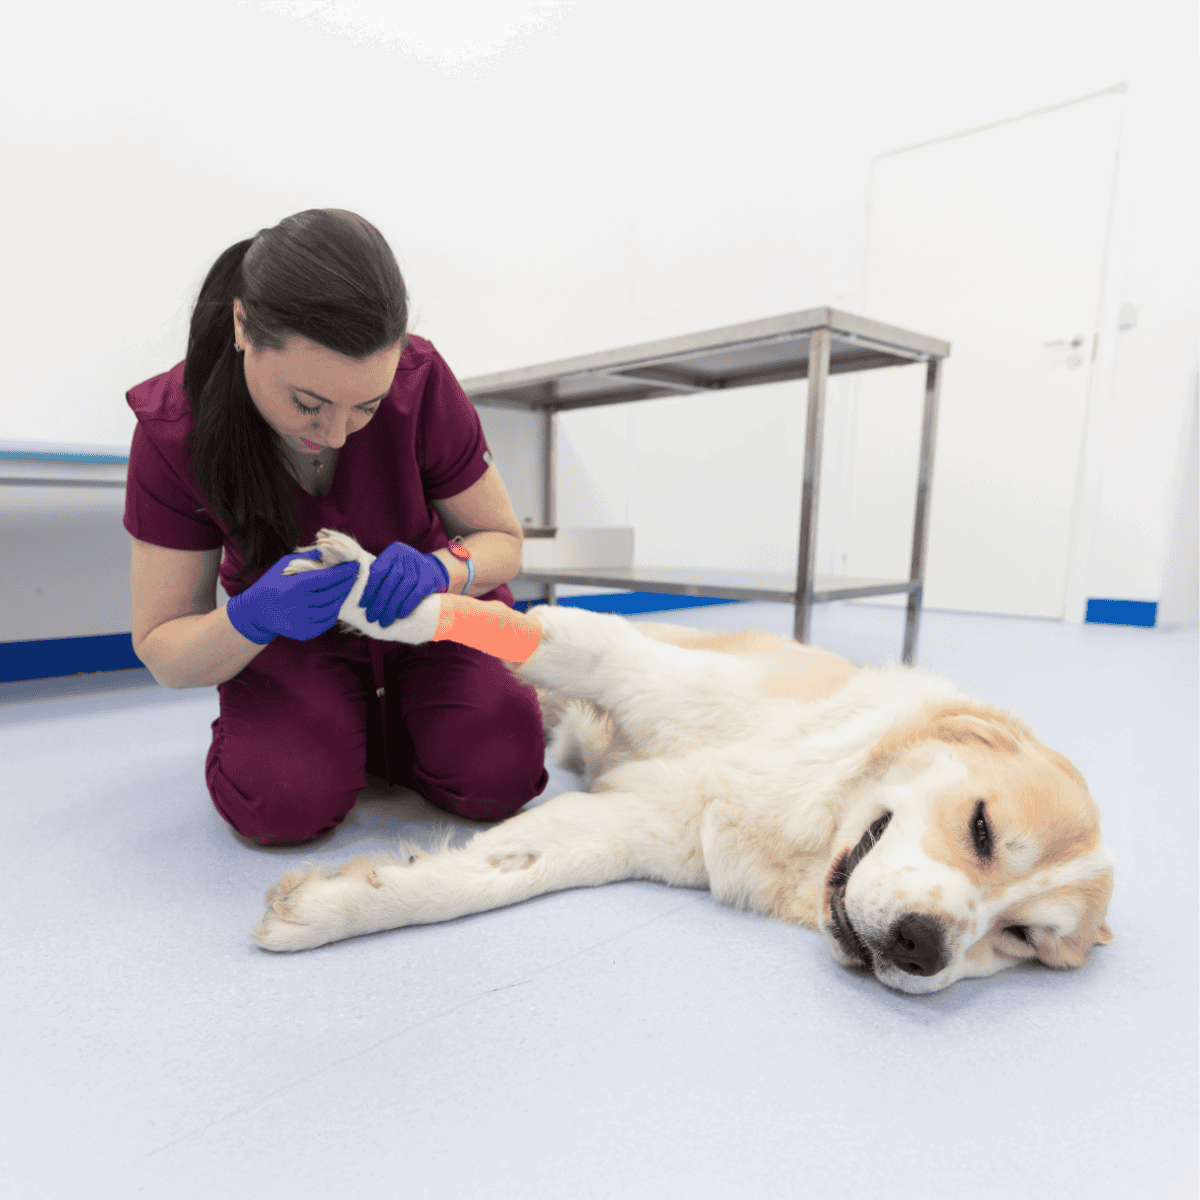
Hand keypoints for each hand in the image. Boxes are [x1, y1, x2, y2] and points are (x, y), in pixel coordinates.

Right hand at [226, 551, 359, 644]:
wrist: (255, 611)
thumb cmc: (271, 583)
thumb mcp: (284, 565)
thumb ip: (306, 557)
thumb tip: (328, 548)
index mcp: (294, 587)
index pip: (326, 578)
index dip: (343, 572)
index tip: (354, 565)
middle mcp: (298, 606)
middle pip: (332, 594)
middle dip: (346, 583)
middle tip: (353, 576)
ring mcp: (301, 621)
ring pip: (332, 609)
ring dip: (341, 597)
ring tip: (345, 588)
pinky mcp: (303, 633)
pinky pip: (326, 623)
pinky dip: (333, 612)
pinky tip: (335, 602)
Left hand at [359, 541, 450, 625]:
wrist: (432, 569)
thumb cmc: (405, 570)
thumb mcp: (393, 565)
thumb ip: (380, 575)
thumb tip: (364, 599)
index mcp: (394, 551)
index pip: (378, 571)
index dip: (369, 589)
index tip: (363, 605)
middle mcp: (406, 556)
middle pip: (390, 582)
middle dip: (379, 602)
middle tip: (372, 617)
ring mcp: (419, 567)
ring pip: (402, 590)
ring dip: (391, 608)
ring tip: (384, 621)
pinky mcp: (429, 579)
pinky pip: (416, 594)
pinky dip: (406, 606)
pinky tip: (399, 615)